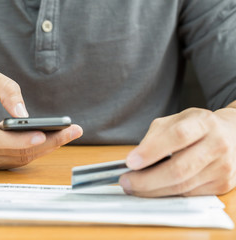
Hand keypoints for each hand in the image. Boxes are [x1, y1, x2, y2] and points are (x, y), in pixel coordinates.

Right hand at [0, 67, 82, 169]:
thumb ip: (5, 88)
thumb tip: (24, 112)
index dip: (23, 140)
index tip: (45, 134)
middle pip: (17, 152)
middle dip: (49, 143)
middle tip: (73, 132)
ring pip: (20, 158)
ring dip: (46, 148)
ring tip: (68, 135)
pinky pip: (16, 160)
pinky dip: (35, 151)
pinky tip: (52, 141)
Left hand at [119, 107, 235, 196]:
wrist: (232, 135)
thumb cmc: (196, 128)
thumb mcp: (176, 120)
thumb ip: (155, 135)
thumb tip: (135, 159)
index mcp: (203, 122)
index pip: (178, 136)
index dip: (152, 150)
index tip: (131, 161)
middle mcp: (217, 145)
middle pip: (179, 169)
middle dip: (147, 179)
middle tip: (126, 181)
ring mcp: (222, 167)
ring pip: (182, 186)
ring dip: (152, 190)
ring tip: (133, 187)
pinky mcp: (222, 185)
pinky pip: (187, 194)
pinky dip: (166, 193)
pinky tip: (152, 189)